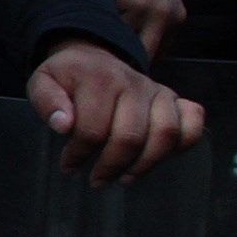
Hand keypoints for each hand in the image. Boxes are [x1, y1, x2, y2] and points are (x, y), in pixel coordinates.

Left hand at [25, 40, 204, 186]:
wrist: (94, 56)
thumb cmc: (68, 77)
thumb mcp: (43, 82)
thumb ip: (47, 102)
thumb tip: (63, 125)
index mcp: (98, 79)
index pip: (93, 129)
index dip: (79, 154)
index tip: (69, 165)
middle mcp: (133, 82)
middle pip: (130, 136)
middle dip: (111, 166)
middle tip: (97, 180)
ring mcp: (158, 90)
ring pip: (165, 133)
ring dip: (145, 164)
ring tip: (124, 178)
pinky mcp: (174, 98)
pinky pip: (193, 120)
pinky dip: (184, 143)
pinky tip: (159, 157)